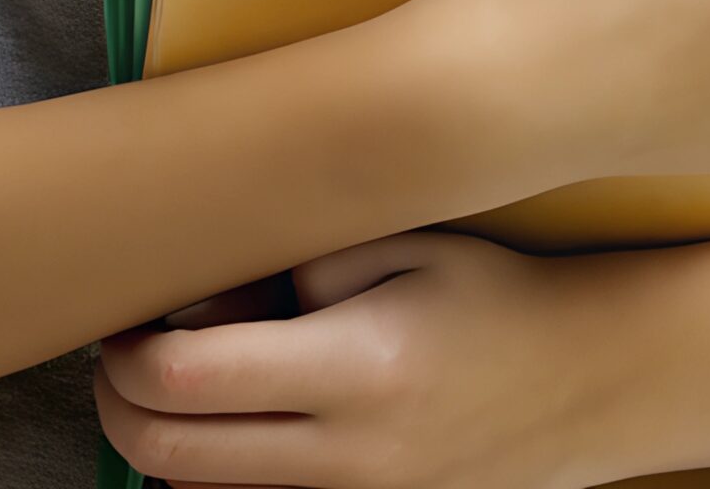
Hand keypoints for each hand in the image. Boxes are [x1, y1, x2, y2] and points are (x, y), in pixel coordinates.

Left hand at [95, 229, 597, 488]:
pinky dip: (223, 481)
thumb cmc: (493, 299)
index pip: (185, 379)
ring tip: (178, 389)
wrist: (590, 385)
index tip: (124, 323)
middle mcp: (349, 457)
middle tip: (119, 361)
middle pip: (171, 458)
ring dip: (166, 449)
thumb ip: (302, 260)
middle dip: (119, 408)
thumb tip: (208, 300)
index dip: (128, 355)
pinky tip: (236, 429)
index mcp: (354, 366)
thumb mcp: (404, 244)